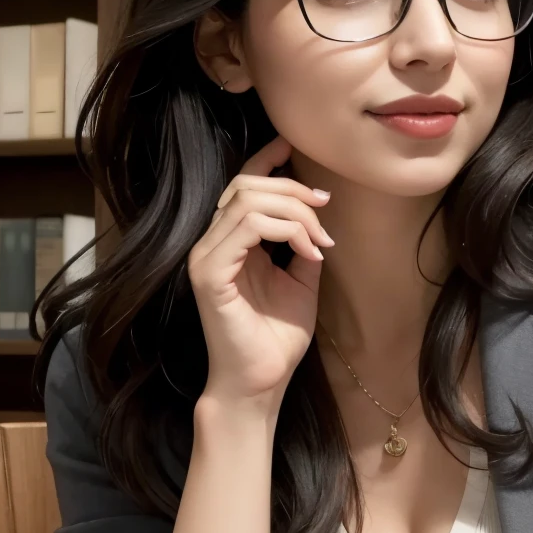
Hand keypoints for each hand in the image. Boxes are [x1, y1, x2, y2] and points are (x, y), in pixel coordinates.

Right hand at [188, 135, 333, 408]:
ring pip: (248, 200)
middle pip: (247, 185)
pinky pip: (247, 227)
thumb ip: (302, 247)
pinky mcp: (210, 273)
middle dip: (294, 190)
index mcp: (230, 243)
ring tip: (320, 241)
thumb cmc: (276, 340)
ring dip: (295, 213)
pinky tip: (308, 253)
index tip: (295, 148)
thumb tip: (320, 218)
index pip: (241, 186)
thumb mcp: (300, 282)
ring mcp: (207, 257)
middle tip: (326, 211)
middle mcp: (212, 244)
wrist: (261, 384)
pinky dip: (286, 232)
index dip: (266, 160)